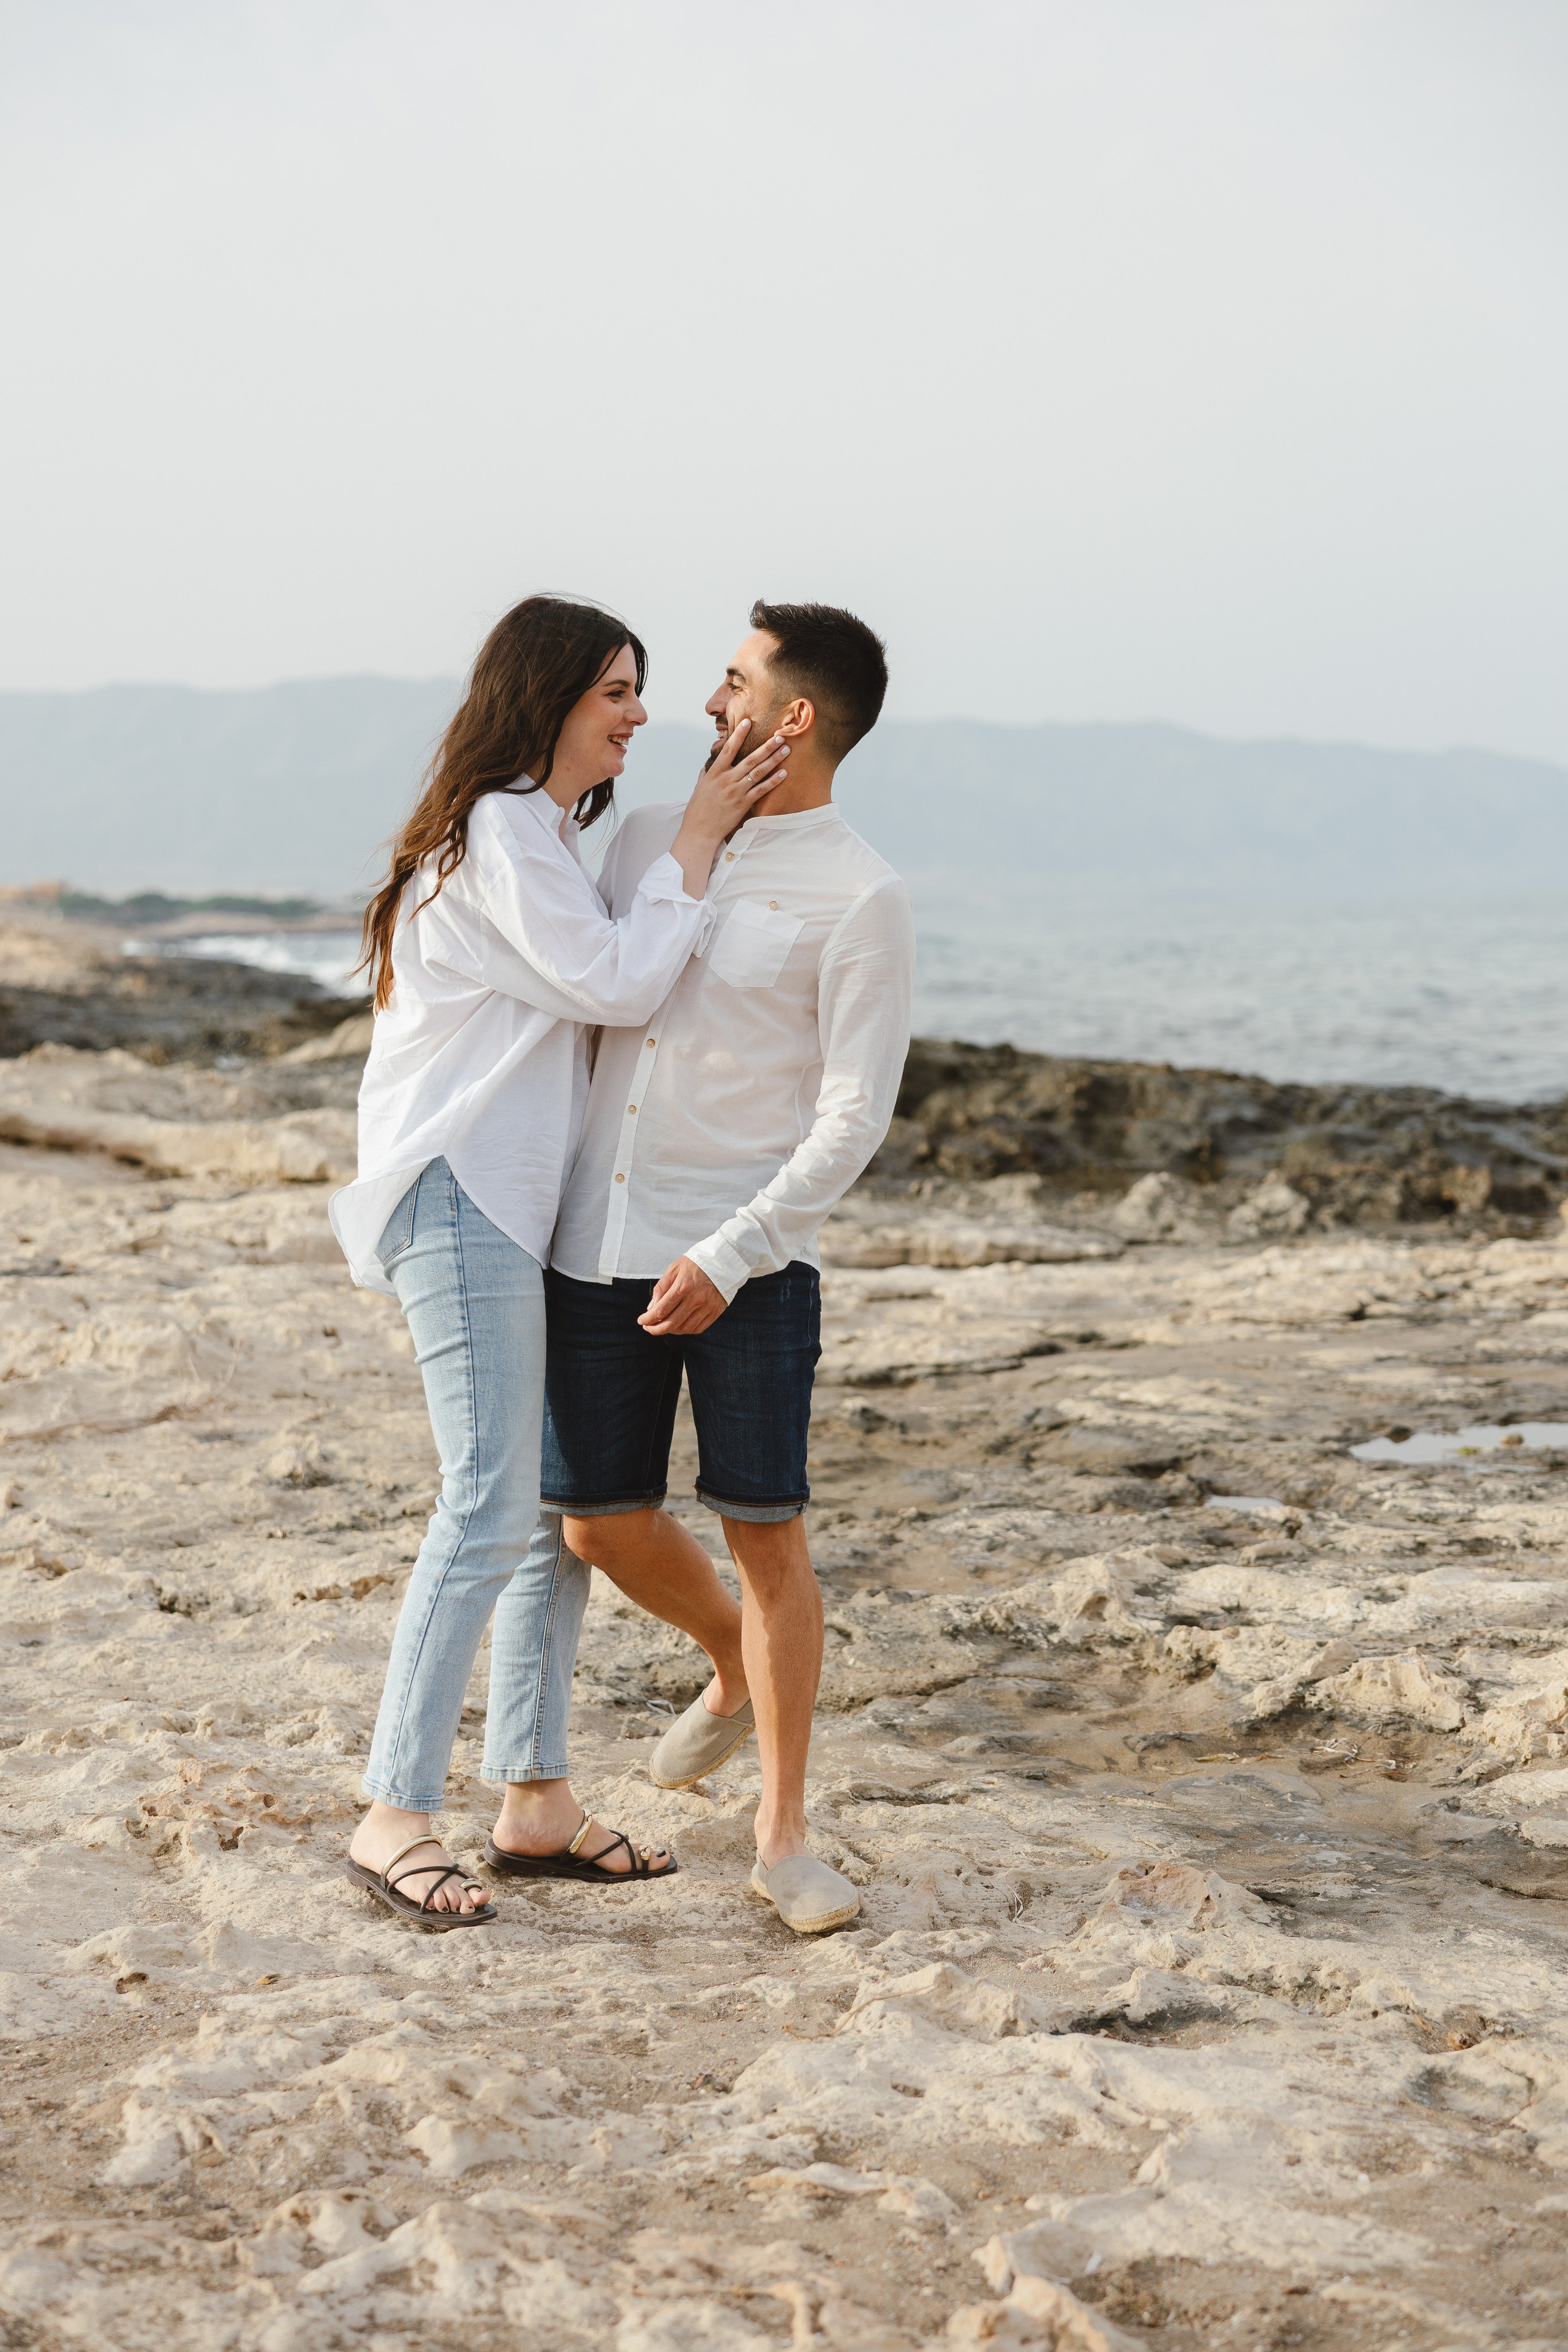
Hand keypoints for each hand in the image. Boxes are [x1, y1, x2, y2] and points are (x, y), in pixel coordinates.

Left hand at [638, 1256, 728, 1335]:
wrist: (723, 1261)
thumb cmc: (695, 1264)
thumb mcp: (674, 1268)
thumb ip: (661, 1288)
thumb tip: (651, 1308)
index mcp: (683, 1287)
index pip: (661, 1310)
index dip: (648, 1319)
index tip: (641, 1321)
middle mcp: (696, 1299)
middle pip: (671, 1323)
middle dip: (655, 1329)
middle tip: (648, 1328)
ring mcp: (707, 1307)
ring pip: (684, 1329)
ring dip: (670, 1331)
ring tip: (662, 1326)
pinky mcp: (715, 1311)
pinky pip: (698, 1328)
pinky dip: (686, 1330)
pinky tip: (679, 1326)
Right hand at [673, 722, 788, 853]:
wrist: (700, 830)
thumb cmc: (699, 808)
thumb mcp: (700, 785)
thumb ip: (707, 771)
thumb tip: (712, 760)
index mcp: (715, 773)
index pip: (728, 749)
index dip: (738, 735)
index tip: (748, 721)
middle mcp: (726, 780)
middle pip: (750, 759)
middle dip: (766, 746)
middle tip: (779, 736)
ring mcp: (736, 792)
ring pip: (758, 772)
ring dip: (774, 760)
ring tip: (785, 749)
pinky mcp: (743, 804)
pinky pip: (762, 790)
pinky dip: (773, 781)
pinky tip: (783, 773)